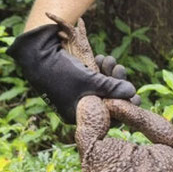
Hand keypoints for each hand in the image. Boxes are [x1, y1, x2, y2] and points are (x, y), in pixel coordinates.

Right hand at [5, 24, 136, 123]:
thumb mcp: (90, 81)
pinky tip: (102, 58)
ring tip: (110, 60)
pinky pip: (93, 79)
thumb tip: (132, 93)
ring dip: (109, 73)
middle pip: (106, 100)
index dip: (123, 106)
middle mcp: (77, 107)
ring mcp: (76, 93)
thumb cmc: (61, 72)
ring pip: (101, 87)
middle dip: (116, 84)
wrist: (36, 54)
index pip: (107, 117)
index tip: (136, 97)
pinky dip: (99, 70)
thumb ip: (112, 88)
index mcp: (78, 115)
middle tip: (121, 69)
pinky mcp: (75, 81)